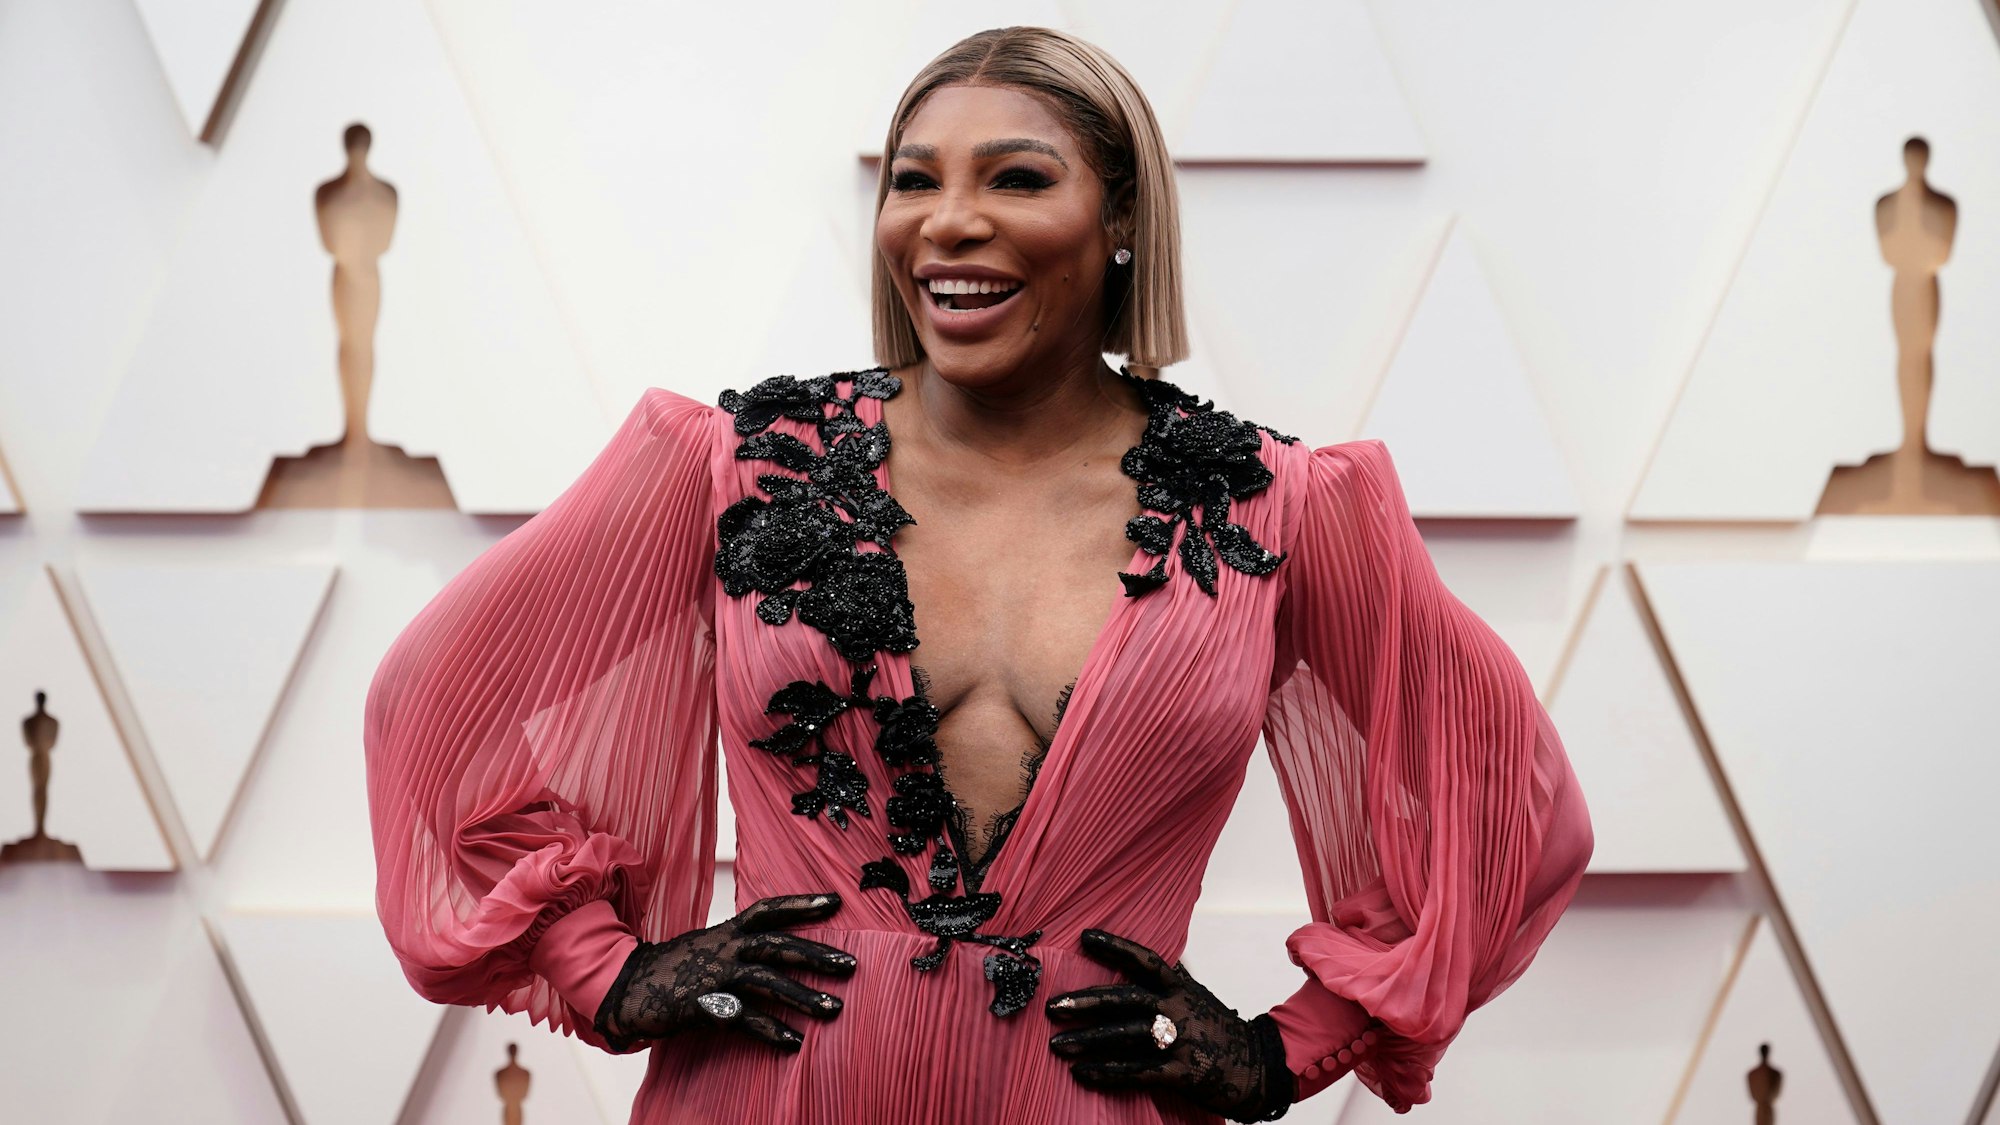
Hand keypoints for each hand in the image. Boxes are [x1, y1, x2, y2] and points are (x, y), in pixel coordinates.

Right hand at [592, 891, 856, 1051]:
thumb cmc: (674, 967)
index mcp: (727, 931)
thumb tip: (776, 948)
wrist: (626, 987)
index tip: (835, 901)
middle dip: (816, 955)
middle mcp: (725, 949)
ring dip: (803, 997)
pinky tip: (793, 1042)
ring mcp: (715, 977)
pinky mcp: (705, 1006)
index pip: (769, 910)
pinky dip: (771, 1030)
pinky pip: (744, 1019)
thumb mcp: (709, 945)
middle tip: (851, 966)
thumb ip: (740, 945)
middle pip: (778, 946)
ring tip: (834, 1010)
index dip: (801, 904)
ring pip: (767, 982)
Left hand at [1047, 927, 1293, 1121]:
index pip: (1144, 960)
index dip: (1115, 947)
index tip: (1084, 937)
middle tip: (1053, 1006)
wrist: (1259, 1068)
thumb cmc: (1218, 1030)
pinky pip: (1138, 1072)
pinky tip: (1084, 1073)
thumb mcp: (1196, 996)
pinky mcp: (1183, 1072)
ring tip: (1058, 1045)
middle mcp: (1179, 1009)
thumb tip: (1136, 960)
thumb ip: (1168, 981)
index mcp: (1181, 988)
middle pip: (1126, 999)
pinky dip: (1109, 1073)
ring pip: (1127, 1036)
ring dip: (1089, 1040)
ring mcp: (1181, 1041)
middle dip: (1086, 1002)